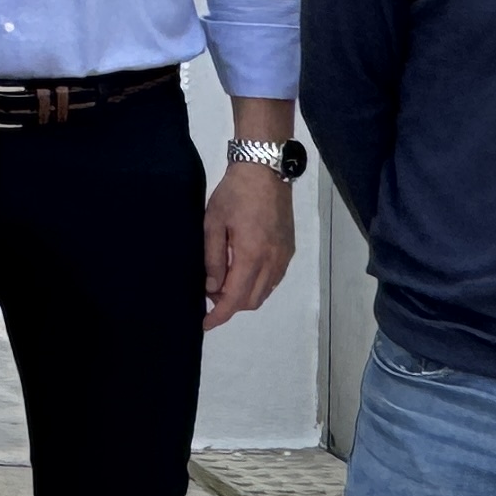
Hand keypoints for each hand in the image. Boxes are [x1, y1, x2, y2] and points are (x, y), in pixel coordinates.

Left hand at [202, 159, 295, 328]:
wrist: (264, 171)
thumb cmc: (234, 195)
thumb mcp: (213, 224)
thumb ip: (213, 259)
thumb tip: (211, 289)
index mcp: (252, 256)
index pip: (236, 298)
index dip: (220, 315)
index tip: (205, 324)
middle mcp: (273, 262)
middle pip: (252, 301)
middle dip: (230, 305)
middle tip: (209, 293)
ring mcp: (284, 257)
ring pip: (264, 292)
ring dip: (244, 295)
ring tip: (223, 281)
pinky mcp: (289, 250)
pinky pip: (273, 280)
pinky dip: (257, 284)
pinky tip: (241, 271)